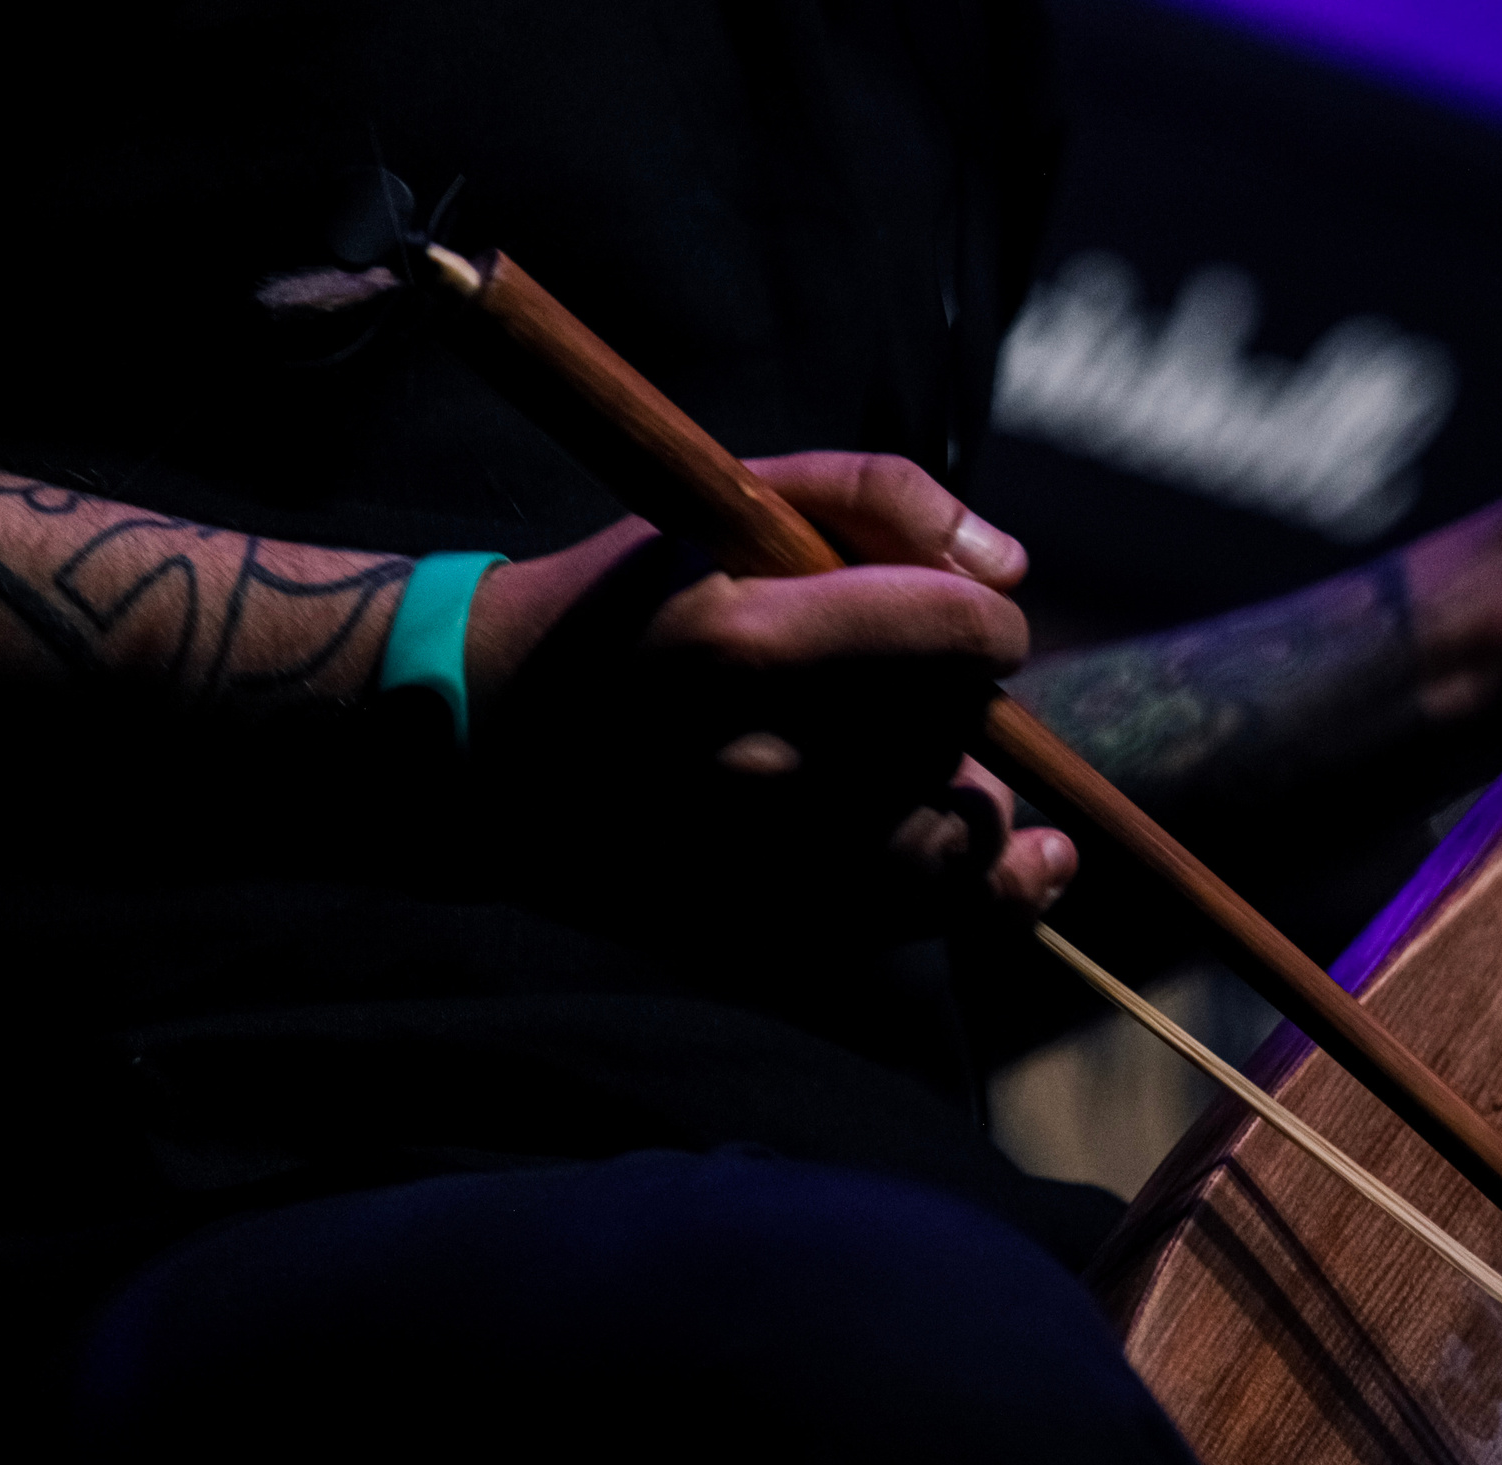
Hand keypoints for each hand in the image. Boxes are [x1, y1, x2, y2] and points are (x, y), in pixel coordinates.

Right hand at [465, 451, 1075, 917]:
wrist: (484, 745)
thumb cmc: (624, 602)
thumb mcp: (725, 500)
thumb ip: (878, 496)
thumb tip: (1010, 568)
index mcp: (741, 645)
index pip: (958, 636)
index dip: (986, 622)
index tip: (965, 621)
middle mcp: (756, 769)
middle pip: (962, 735)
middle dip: (960, 702)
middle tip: (905, 686)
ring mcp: (760, 867)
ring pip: (957, 836)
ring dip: (969, 793)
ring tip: (923, 760)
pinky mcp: (766, 930)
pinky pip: (925, 915)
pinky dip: (983, 884)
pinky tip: (1017, 855)